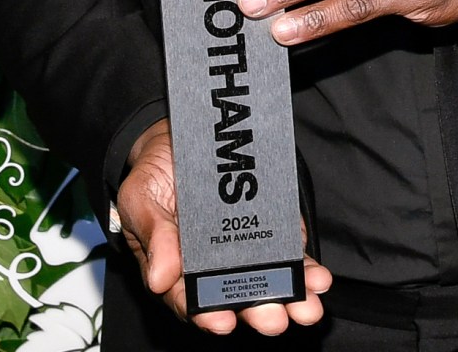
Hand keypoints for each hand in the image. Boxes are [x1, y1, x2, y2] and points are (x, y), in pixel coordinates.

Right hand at [112, 121, 332, 335]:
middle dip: (258, 312)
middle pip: (237, 299)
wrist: (177, 137)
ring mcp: (246, 250)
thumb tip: (159, 280)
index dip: (206, 316)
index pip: (191, 302)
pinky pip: (290, 254)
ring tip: (306, 307)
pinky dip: (305, 268)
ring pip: (269, 282)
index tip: (222, 321)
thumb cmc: (154, 176)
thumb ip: (152, 237)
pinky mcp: (272, 230)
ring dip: (290, 298)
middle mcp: (214, 267)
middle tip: (274, 319)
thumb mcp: (140, 199)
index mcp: (177, 270)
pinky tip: (317, 277)